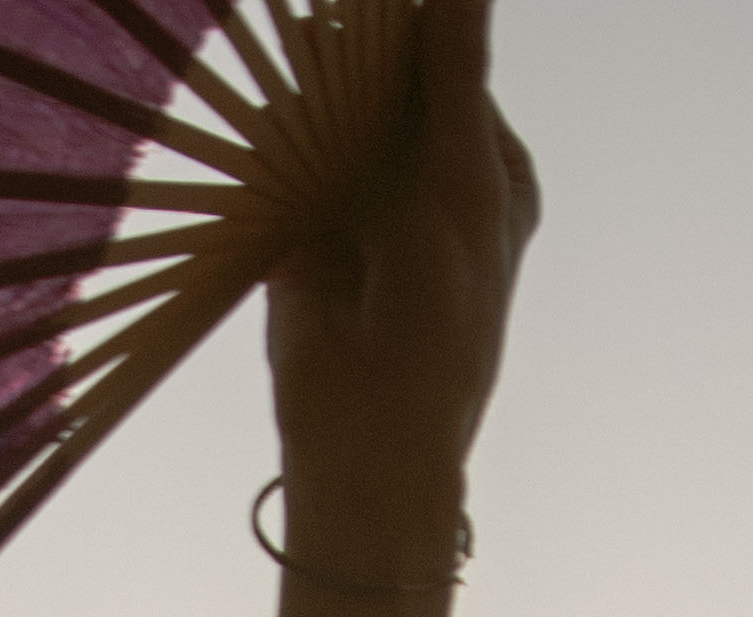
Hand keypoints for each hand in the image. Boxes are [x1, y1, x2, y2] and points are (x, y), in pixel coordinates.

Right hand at [264, 0, 537, 576]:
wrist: (369, 438)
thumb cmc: (440, 319)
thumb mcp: (461, 183)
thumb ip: (456, 77)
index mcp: (488, 171)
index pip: (449, 68)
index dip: (412, 29)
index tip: (370, 7)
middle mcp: (428, 184)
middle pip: (390, 93)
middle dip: (357, 62)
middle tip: (324, 32)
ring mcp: (366, 210)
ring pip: (338, 125)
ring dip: (314, 99)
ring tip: (293, 60)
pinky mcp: (307, 238)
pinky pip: (291, 172)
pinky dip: (277, 145)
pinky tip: (264, 116)